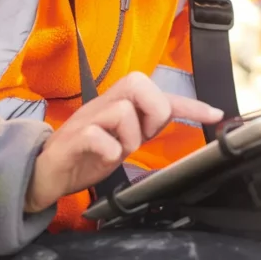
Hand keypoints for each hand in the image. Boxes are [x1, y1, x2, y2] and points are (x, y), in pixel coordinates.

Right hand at [24, 72, 222, 212]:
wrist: (44, 174)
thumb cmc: (87, 155)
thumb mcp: (123, 139)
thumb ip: (145, 125)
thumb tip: (174, 115)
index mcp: (118, 103)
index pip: (159, 94)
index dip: (189, 103)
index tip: (215, 114)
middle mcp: (103, 103)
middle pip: (139, 84)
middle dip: (151, 113)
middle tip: (143, 136)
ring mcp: (86, 119)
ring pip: (123, 111)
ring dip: (127, 139)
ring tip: (116, 151)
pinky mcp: (72, 138)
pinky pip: (100, 136)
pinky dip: (108, 151)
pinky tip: (103, 158)